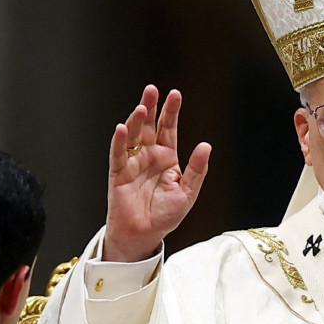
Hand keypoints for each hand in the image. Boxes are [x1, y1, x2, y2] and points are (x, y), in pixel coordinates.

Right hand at [104, 85, 211, 261]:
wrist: (145, 235)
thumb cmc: (165, 215)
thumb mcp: (188, 192)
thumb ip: (196, 169)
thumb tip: (206, 145)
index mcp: (167, 158)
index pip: (169, 129)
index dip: (171, 112)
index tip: (175, 94)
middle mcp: (149, 156)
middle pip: (149, 126)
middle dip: (151, 107)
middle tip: (153, 89)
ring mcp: (133, 163)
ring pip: (133, 135)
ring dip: (136, 120)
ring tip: (143, 107)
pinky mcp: (119, 173)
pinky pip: (118, 154)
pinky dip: (119, 141)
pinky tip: (123, 128)